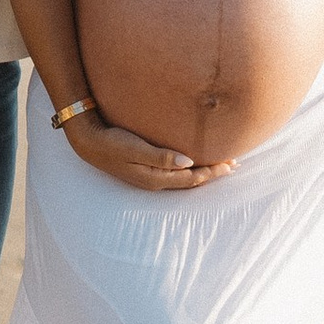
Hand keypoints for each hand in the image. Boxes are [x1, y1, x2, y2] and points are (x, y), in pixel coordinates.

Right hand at [72, 118, 233, 194]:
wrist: (89, 142)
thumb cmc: (112, 142)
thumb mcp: (135, 148)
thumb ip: (160, 157)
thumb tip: (188, 162)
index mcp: (155, 178)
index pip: (192, 178)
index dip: (212, 172)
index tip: (230, 163)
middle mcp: (156, 181)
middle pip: (192, 181)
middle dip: (213, 174)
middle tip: (234, 165)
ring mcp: (151, 177)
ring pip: (185, 178)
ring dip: (204, 171)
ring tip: (221, 164)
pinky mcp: (147, 169)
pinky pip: (176, 172)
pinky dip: (191, 167)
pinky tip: (194, 160)